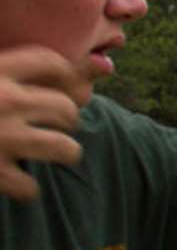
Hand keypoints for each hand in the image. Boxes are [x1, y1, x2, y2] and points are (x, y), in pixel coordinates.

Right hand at [0, 47, 89, 200]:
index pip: (49, 61)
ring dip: (64, 152)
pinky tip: (19, 183)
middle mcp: (2, 100)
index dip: (67, 72)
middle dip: (67, 117)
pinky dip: (27, 188)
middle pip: (66, 107)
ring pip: (64, 147)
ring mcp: (0, 137)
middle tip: (59, 124)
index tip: (69, 83)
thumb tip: (95, 68)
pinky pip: (30, 186)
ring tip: (57, 153)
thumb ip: (13, 73)